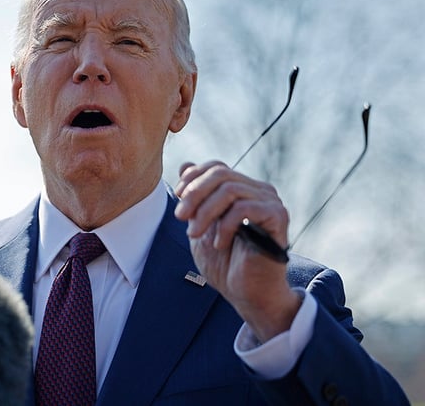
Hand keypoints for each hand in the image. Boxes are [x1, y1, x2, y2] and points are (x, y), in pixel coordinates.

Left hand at [174, 161, 299, 341]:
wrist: (246, 293)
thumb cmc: (225, 262)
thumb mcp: (200, 225)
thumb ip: (195, 197)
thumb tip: (185, 164)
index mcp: (242, 190)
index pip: (216, 167)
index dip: (193, 178)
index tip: (178, 198)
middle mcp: (259, 190)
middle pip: (221, 173)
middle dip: (194, 194)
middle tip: (180, 217)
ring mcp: (270, 202)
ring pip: (230, 189)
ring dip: (205, 212)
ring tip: (195, 234)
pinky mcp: (278, 217)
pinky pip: (245, 208)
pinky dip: (225, 225)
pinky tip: (219, 243)